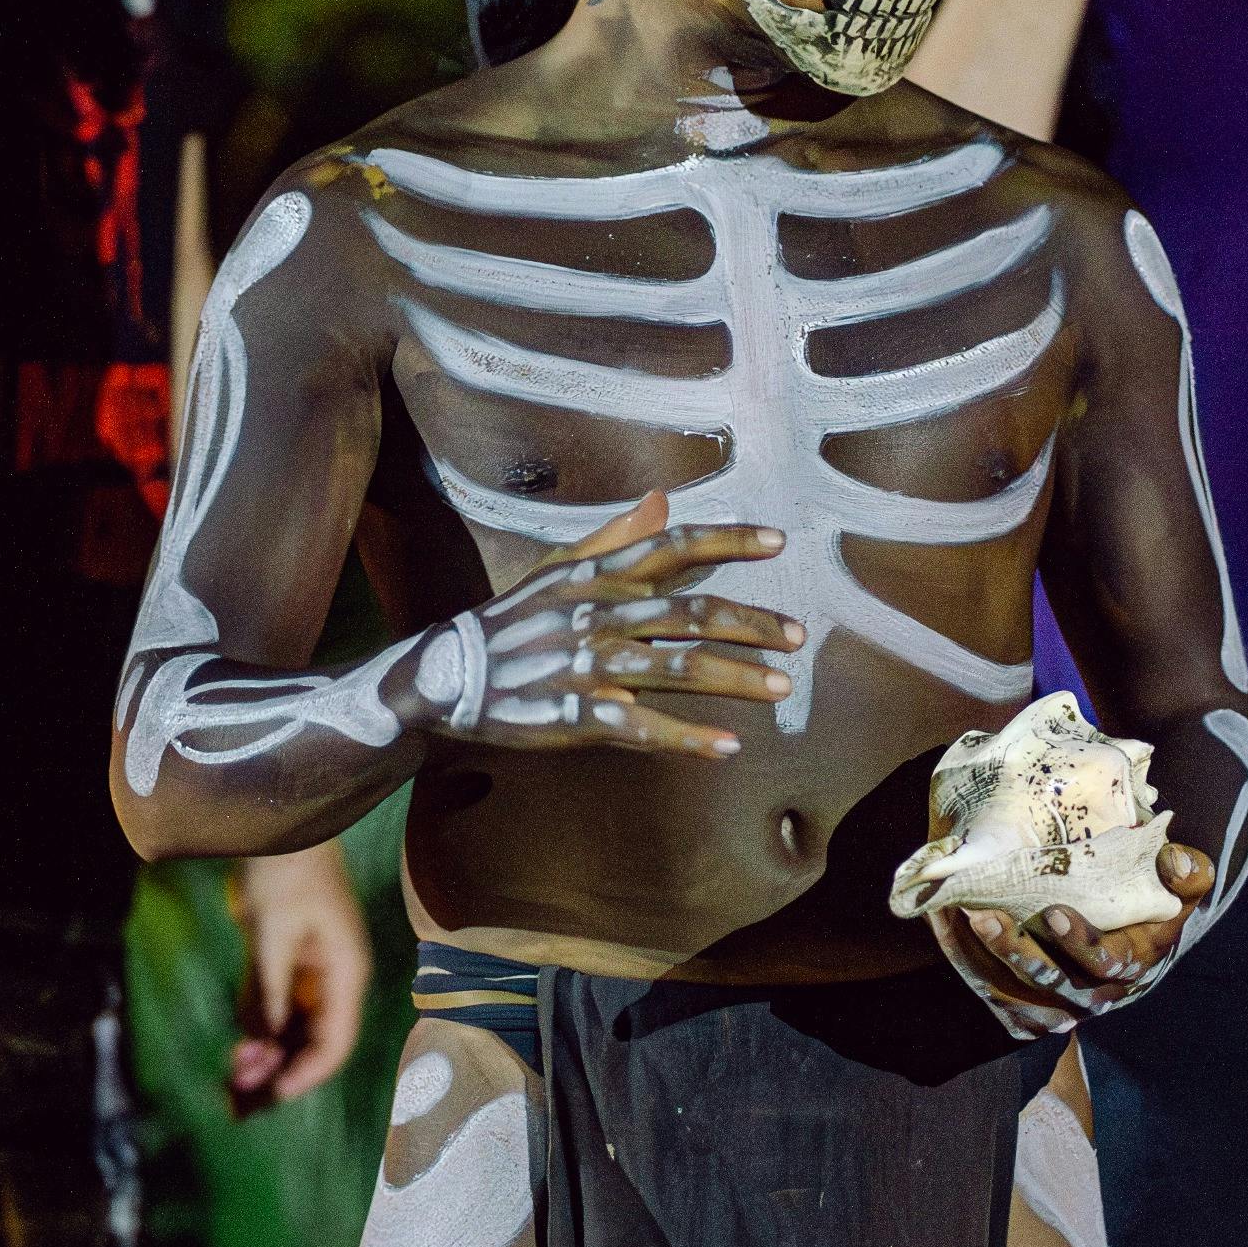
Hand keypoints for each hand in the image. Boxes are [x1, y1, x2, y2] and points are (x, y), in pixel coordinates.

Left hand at [225, 839, 373, 1115]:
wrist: (277, 822)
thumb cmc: (285, 869)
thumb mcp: (272, 929)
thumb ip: (269, 988)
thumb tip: (263, 1043)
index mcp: (345, 973)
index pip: (335, 1042)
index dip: (306, 1074)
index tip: (270, 1096)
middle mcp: (332, 980)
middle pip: (312, 1043)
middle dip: (279, 1075)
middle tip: (238, 1105)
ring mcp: (309, 973)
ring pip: (291, 1032)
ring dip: (265, 1060)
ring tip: (231, 1088)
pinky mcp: (284, 963)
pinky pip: (274, 1010)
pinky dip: (257, 1033)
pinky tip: (237, 1052)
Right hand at [403, 490, 808, 759]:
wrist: (450, 675)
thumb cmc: (512, 619)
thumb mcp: (558, 567)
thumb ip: (617, 537)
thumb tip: (662, 500)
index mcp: (599, 576)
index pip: (674, 547)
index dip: (729, 541)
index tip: (779, 542)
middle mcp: (601, 615)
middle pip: (692, 614)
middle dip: (752, 625)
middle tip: (797, 637)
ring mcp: (590, 666)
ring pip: (678, 668)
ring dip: (736, 680)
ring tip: (780, 689)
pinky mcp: (578, 714)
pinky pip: (643, 727)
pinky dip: (688, 739)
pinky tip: (727, 747)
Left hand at [930, 842, 1216, 1037]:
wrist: (1130, 944)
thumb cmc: (1151, 905)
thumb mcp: (1180, 888)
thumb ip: (1188, 873)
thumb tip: (1178, 863)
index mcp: (1132, 964)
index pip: (1105, 961)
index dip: (1081, 942)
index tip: (1053, 912)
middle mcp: (1095, 995)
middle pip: (1051, 982)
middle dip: (1015, 951)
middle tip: (984, 915)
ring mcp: (1060, 1008)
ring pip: (1015, 993)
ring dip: (981, 959)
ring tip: (956, 917)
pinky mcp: (1030, 1010)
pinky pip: (993, 996)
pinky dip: (966, 964)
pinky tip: (945, 926)